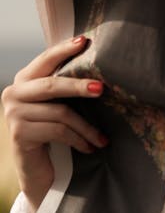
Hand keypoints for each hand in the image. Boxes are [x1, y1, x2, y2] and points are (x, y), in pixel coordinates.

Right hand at [1, 36, 107, 212]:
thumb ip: (65, 87)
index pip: (45, 60)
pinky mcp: (19, 134)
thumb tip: (98, 68)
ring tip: (102, 138)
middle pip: (52, 86)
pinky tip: (91, 147)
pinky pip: (58, 131)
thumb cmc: (53, 133)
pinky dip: (79, 140)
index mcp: (24, 80)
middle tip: (102, 89)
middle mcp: (13, 94)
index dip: (64, 49)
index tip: (84, 41)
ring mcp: (13, 114)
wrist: (38, 171)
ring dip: (86, 127)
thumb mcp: (58, 106)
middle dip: (80, 86)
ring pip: (60, 113)